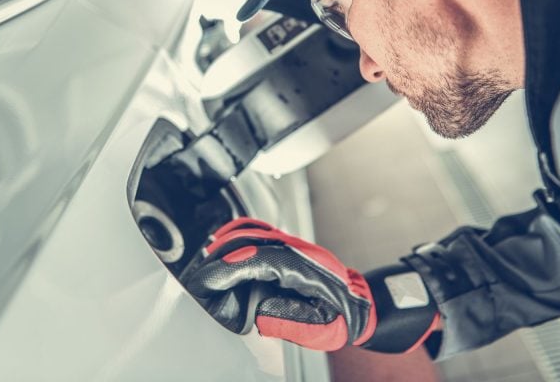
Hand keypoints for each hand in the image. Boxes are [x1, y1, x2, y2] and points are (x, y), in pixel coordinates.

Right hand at [184, 217, 376, 350]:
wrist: (359, 302)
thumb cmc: (342, 317)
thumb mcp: (321, 328)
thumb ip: (291, 322)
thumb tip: (258, 315)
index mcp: (307, 269)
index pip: (260, 259)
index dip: (230, 268)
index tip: (208, 278)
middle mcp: (296, 250)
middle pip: (250, 239)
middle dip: (220, 256)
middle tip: (201, 279)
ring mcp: (289, 243)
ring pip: (250, 231)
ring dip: (224, 245)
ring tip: (206, 267)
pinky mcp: (282, 244)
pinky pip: (253, 231)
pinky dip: (233, 236)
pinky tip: (220, 250)